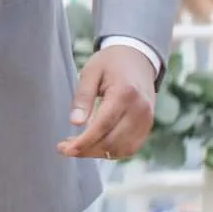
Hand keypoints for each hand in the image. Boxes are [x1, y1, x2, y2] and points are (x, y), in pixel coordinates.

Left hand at [57, 44, 156, 161]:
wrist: (138, 57)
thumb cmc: (111, 62)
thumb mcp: (90, 72)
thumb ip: (82, 97)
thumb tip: (75, 123)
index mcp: (124, 94)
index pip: (102, 126)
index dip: (83, 141)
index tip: (65, 148)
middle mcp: (140, 110)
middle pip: (112, 142)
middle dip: (86, 150)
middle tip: (65, 148)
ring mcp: (147, 120)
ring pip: (122, 150)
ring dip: (98, 154)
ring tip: (77, 147)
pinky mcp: (147, 126)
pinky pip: (130, 147)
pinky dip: (112, 152)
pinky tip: (95, 145)